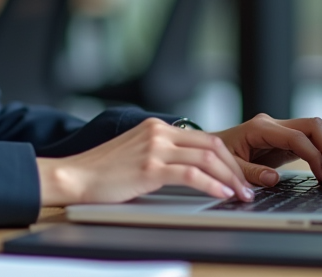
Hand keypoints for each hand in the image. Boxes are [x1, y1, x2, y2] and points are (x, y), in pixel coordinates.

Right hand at [37, 117, 254, 205]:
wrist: (74, 176)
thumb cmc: (102, 172)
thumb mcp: (137, 154)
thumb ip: (161, 154)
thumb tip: (191, 169)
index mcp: (157, 127)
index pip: (205, 138)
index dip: (227, 159)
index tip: (239, 176)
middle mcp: (158, 132)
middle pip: (211, 145)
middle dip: (234, 169)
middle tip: (247, 188)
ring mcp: (154, 148)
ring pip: (206, 158)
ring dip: (229, 178)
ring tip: (240, 195)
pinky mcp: (149, 167)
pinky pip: (190, 174)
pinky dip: (212, 185)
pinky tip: (221, 195)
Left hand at [213, 113, 321, 187]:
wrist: (209, 148)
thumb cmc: (216, 157)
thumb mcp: (228, 167)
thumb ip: (249, 173)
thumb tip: (273, 179)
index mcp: (260, 127)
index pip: (296, 137)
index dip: (314, 156)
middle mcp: (273, 124)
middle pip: (313, 126)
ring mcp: (281, 130)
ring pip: (317, 131)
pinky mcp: (285, 139)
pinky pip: (312, 141)